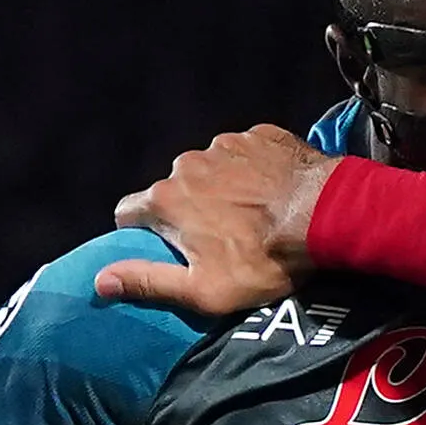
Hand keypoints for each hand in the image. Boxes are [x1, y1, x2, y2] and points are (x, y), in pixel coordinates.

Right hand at [96, 127, 333, 322]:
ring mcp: (224, 144)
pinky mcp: (258, 135)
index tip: (167, 249)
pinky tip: (273, 193)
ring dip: (221, 189)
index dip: (143, 233)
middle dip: (188, 211)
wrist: (326, 216)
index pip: (130, 211)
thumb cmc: (263, 261)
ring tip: (254, 215)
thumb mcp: (202, 289)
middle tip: (222, 239)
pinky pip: (244, 154)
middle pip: (173, 190)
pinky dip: (251, 171)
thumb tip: (99, 281)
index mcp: (165, 199)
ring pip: (209, 169)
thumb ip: (147, 282)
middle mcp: (186, 163)